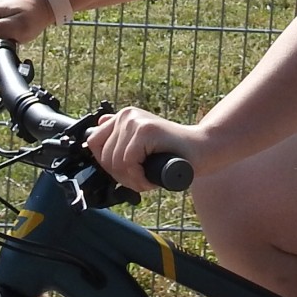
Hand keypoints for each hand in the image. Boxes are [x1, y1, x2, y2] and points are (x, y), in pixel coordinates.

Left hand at [86, 107, 206, 188]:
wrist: (203, 149)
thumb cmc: (173, 152)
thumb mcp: (142, 143)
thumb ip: (122, 134)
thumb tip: (99, 126)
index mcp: (123, 116)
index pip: (93, 143)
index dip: (105, 164)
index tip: (124, 173)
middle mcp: (127, 115)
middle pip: (102, 156)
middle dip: (120, 176)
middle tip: (140, 180)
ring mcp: (136, 121)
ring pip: (115, 162)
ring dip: (131, 180)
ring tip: (147, 180)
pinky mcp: (146, 131)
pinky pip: (127, 162)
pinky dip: (138, 178)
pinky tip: (151, 180)